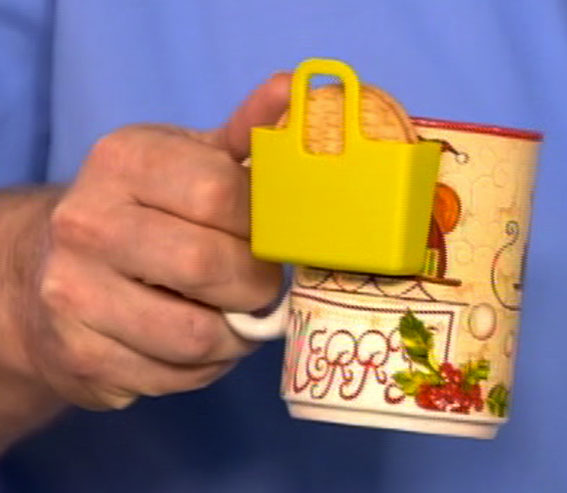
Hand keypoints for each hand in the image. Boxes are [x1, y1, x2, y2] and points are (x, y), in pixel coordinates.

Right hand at [23, 74, 290, 409]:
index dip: (264, 225)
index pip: (220, 192)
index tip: (272, 236)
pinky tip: (201, 340)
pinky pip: (177, 376)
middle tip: (262, 284)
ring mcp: (74, 293)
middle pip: (209, 266)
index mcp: (122, 160)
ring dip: (236, 334)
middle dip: (257, 285)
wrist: (47, 273)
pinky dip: (207, 366)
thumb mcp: (186, 161)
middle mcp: (86, 222)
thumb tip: (293, 90)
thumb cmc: (140, 212)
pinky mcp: (81, 356)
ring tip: (235, 315)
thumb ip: (244, 133)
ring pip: (198, 335)